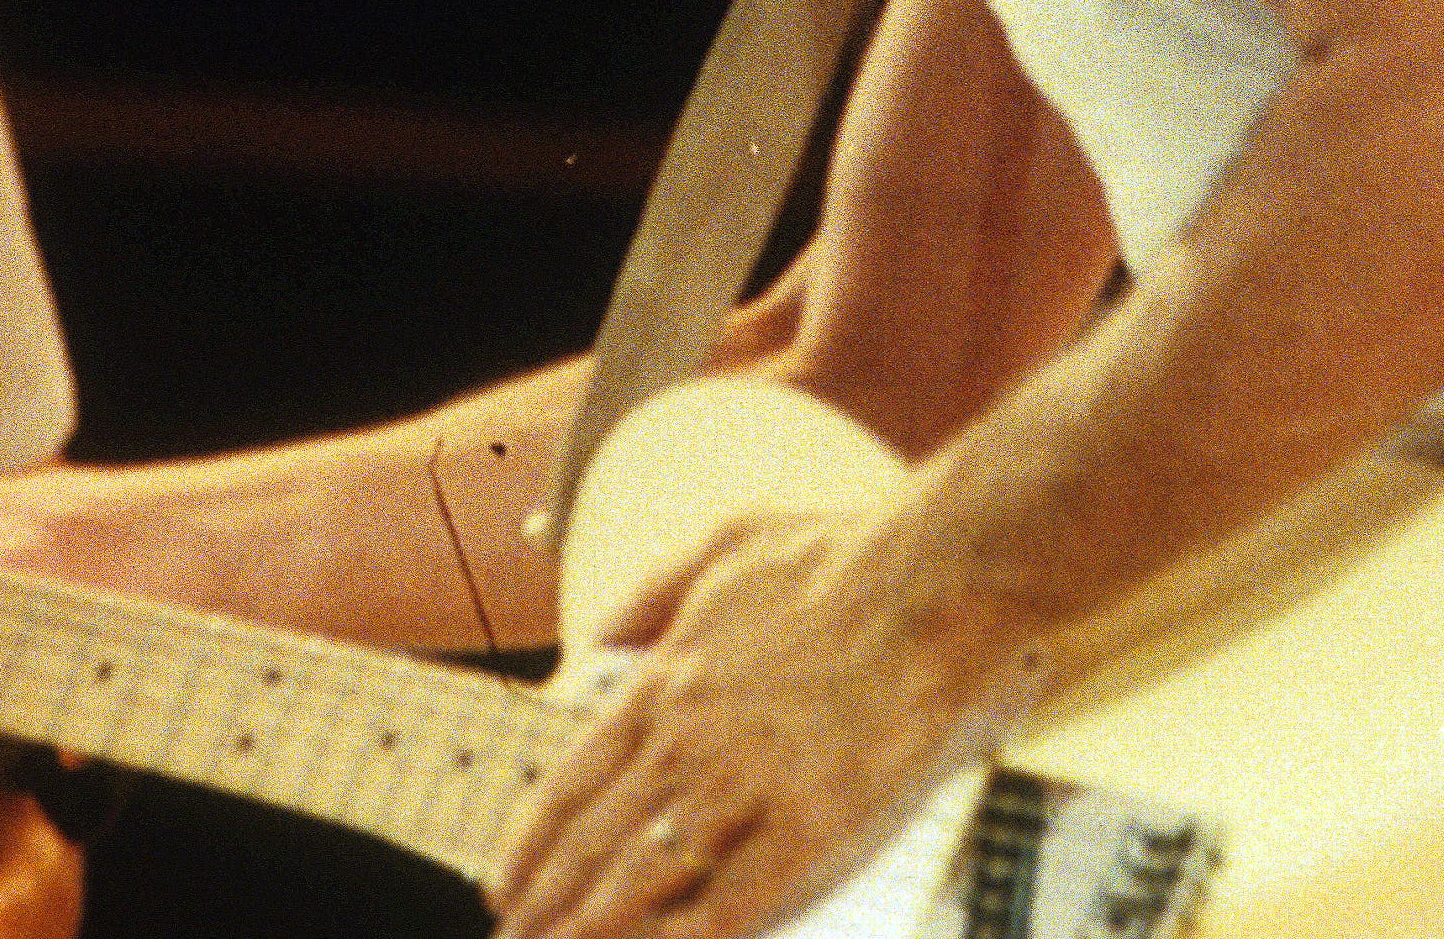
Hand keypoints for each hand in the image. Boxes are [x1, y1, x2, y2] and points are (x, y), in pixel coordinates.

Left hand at [490, 512, 1031, 938]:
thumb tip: (598, 637)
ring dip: (595, 931)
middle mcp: (690, 742)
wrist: (939, 579)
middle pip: (595, 846)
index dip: (530, 846)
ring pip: (645, 883)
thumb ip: (650, 593)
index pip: (572, 784)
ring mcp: (748, 787)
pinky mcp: (812, 826)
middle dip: (547, 906)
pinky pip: (734, 904)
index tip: (505, 885)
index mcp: (666, 682)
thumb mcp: (724, 543)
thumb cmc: (845, 555)